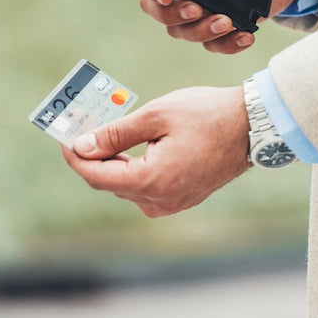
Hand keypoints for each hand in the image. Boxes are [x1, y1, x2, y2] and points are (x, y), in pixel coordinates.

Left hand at [60, 86, 251, 217]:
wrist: (253, 126)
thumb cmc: (207, 115)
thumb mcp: (156, 115)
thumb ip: (116, 133)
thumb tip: (82, 146)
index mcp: (152, 181)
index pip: (96, 176)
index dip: (75, 156)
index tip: (64, 136)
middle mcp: (161, 200)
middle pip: (110, 182)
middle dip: (93, 155)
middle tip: (82, 126)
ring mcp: (173, 202)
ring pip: (127, 185)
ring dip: (113, 160)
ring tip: (106, 130)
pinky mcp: (182, 197)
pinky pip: (146, 187)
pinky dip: (134, 167)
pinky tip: (131, 144)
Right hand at [139, 0, 306, 53]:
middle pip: (158, 11)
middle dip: (172, 15)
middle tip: (197, 9)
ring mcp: (203, 8)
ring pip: (183, 32)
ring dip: (200, 32)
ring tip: (226, 21)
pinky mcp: (224, 25)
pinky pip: (214, 46)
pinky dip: (226, 45)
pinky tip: (244, 36)